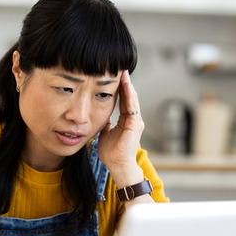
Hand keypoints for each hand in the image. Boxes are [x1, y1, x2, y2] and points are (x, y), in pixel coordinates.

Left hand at [98, 70, 145, 185]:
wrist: (118, 166)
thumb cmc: (111, 154)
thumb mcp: (104, 134)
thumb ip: (104, 124)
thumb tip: (100, 116)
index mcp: (126, 121)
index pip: (123, 101)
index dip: (119, 89)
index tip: (114, 76)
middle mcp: (133, 120)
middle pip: (129, 97)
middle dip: (125, 83)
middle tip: (120, 68)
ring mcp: (136, 122)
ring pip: (132, 99)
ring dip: (128, 86)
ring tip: (124, 72)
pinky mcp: (135, 125)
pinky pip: (132, 106)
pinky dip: (129, 95)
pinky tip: (126, 85)